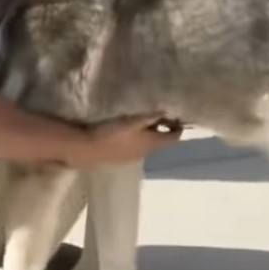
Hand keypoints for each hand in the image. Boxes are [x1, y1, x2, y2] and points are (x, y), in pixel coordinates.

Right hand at [68, 114, 182, 167]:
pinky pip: (139, 147)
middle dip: (164, 128)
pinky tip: (132, 131)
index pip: (174, 138)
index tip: (177, 115)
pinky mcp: (125, 158)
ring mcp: (136, 157)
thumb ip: (150, 116)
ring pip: (150, 144)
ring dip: (152, 133)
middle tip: (161, 112)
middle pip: (162, 141)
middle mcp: (147, 152)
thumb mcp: (132, 121)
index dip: (178, 127)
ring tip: (146, 119)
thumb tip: (167, 111)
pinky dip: (142, 138)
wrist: (90, 150)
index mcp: (152, 143)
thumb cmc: (112, 133)